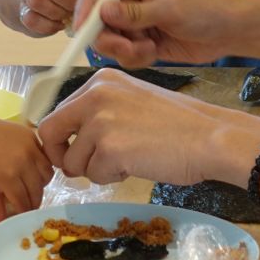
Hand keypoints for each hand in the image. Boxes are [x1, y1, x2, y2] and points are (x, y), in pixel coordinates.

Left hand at [0, 116, 52, 218]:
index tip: (23, 215)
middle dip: (34, 201)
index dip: (24, 211)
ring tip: (32, 187)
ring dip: (41, 185)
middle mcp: (24, 162)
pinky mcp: (33, 137)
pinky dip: (43, 167)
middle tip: (28, 204)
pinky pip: (46, 158)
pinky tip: (33, 170)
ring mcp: (31, 148)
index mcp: (8, 176)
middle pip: (37, 190)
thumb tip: (2, 220)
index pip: (24, 200)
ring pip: (47, 174)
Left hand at [37, 70, 259, 184]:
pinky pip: (94, 175)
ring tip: (126, 161)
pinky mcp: (110, 148)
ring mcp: (100, 121)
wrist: (210, 137)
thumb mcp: (132, 101)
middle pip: (49, 133)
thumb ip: (99, 112)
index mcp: (100, 80)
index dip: (62, 137)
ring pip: (72, 161)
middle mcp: (95, 95)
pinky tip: (136, 166)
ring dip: (94, 170)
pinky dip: (112, 178)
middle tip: (81, 167)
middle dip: (63, 156)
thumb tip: (68, 138)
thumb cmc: (180, 124)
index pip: (57, 111)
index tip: (73, 149)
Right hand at [74, 0, 242, 66]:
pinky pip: (123, 53)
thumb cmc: (206, 9)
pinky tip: (154, 53)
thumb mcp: (170, 8)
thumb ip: (135, 12)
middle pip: (95, 17)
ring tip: (148, 50)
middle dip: (107, 37)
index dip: (84, 6)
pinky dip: (134, 57)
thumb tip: (102, 11)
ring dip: (124, 50)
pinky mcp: (140, 39)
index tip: (83, 30)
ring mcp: (134, 19)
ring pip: (108, 38)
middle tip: (126, 48)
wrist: (229, 30)